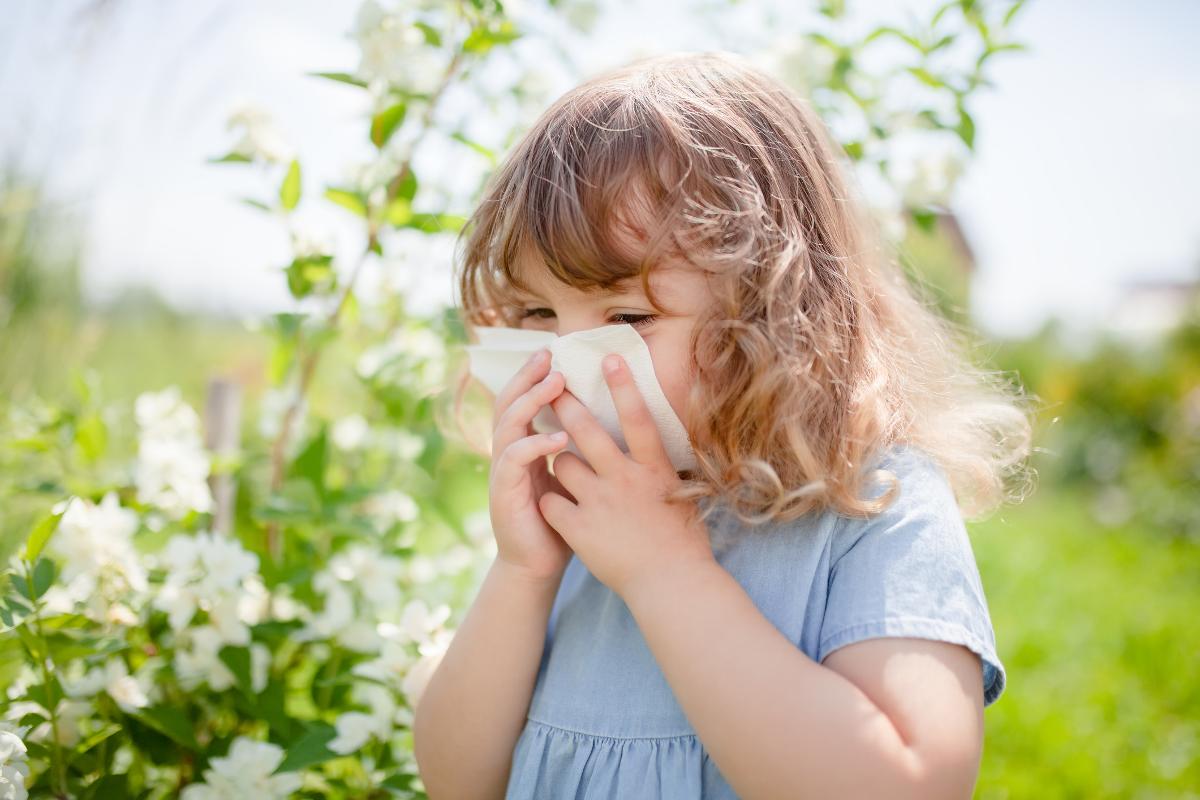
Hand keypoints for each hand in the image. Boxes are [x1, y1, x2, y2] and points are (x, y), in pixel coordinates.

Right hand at [486, 347, 576, 583]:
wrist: (539, 565)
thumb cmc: (561, 520)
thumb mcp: (572, 477)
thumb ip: (579, 449)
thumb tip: (611, 418)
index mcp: (523, 446)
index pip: (523, 400)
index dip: (534, 376)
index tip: (555, 352)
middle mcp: (508, 453)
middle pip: (509, 403)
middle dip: (527, 377)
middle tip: (548, 355)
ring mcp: (502, 472)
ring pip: (508, 425)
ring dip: (531, 401)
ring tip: (555, 384)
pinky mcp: (504, 494)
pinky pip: (514, 460)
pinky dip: (534, 445)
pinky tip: (557, 437)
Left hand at [537, 353, 715, 599]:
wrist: (671, 585)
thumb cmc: (683, 541)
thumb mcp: (682, 494)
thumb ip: (661, 468)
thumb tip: (655, 444)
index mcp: (654, 469)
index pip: (638, 418)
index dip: (624, 386)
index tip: (608, 358)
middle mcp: (625, 479)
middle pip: (587, 431)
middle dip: (566, 404)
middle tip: (552, 387)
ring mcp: (600, 503)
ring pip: (562, 463)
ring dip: (560, 462)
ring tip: (566, 470)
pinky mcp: (580, 528)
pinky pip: (551, 501)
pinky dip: (550, 501)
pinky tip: (556, 507)